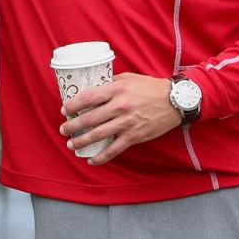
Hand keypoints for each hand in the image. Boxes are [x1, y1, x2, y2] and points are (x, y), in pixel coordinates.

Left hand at [60, 72, 181, 165]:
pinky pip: (114, 149)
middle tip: (63, 129)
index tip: (64, 109)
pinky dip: (101, 157)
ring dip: (81, 141)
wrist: (174, 101)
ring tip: (71, 144)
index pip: (89, 97)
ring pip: (98, 134)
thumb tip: (92, 86)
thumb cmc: (150, 87)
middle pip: (90, 118)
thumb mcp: (129, 78)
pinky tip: (91, 159)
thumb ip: (111, 82)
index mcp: (117, 89)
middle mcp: (120, 106)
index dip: (73, 104)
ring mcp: (127, 123)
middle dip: (72, 125)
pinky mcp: (134, 136)